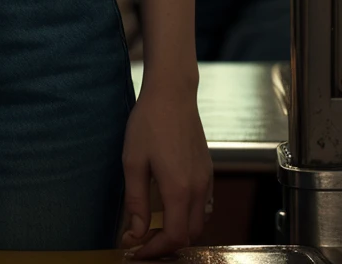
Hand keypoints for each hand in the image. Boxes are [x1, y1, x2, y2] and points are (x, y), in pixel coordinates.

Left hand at [119, 79, 213, 257]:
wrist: (172, 93)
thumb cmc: (149, 122)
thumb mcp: (133, 161)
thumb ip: (136, 201)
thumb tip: (135, 233)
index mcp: (179, 189)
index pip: (174, 237)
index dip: (156, 251)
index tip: (137, 250)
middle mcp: (198, 188)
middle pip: (190, 235)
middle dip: (168, 244)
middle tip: (144, 242)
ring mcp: (206, 179)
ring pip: (200, 222)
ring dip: (180, 231)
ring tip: (156, 228)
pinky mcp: (208, 170)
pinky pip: (204, 205)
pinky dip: (190, 216)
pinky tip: (172, 207)